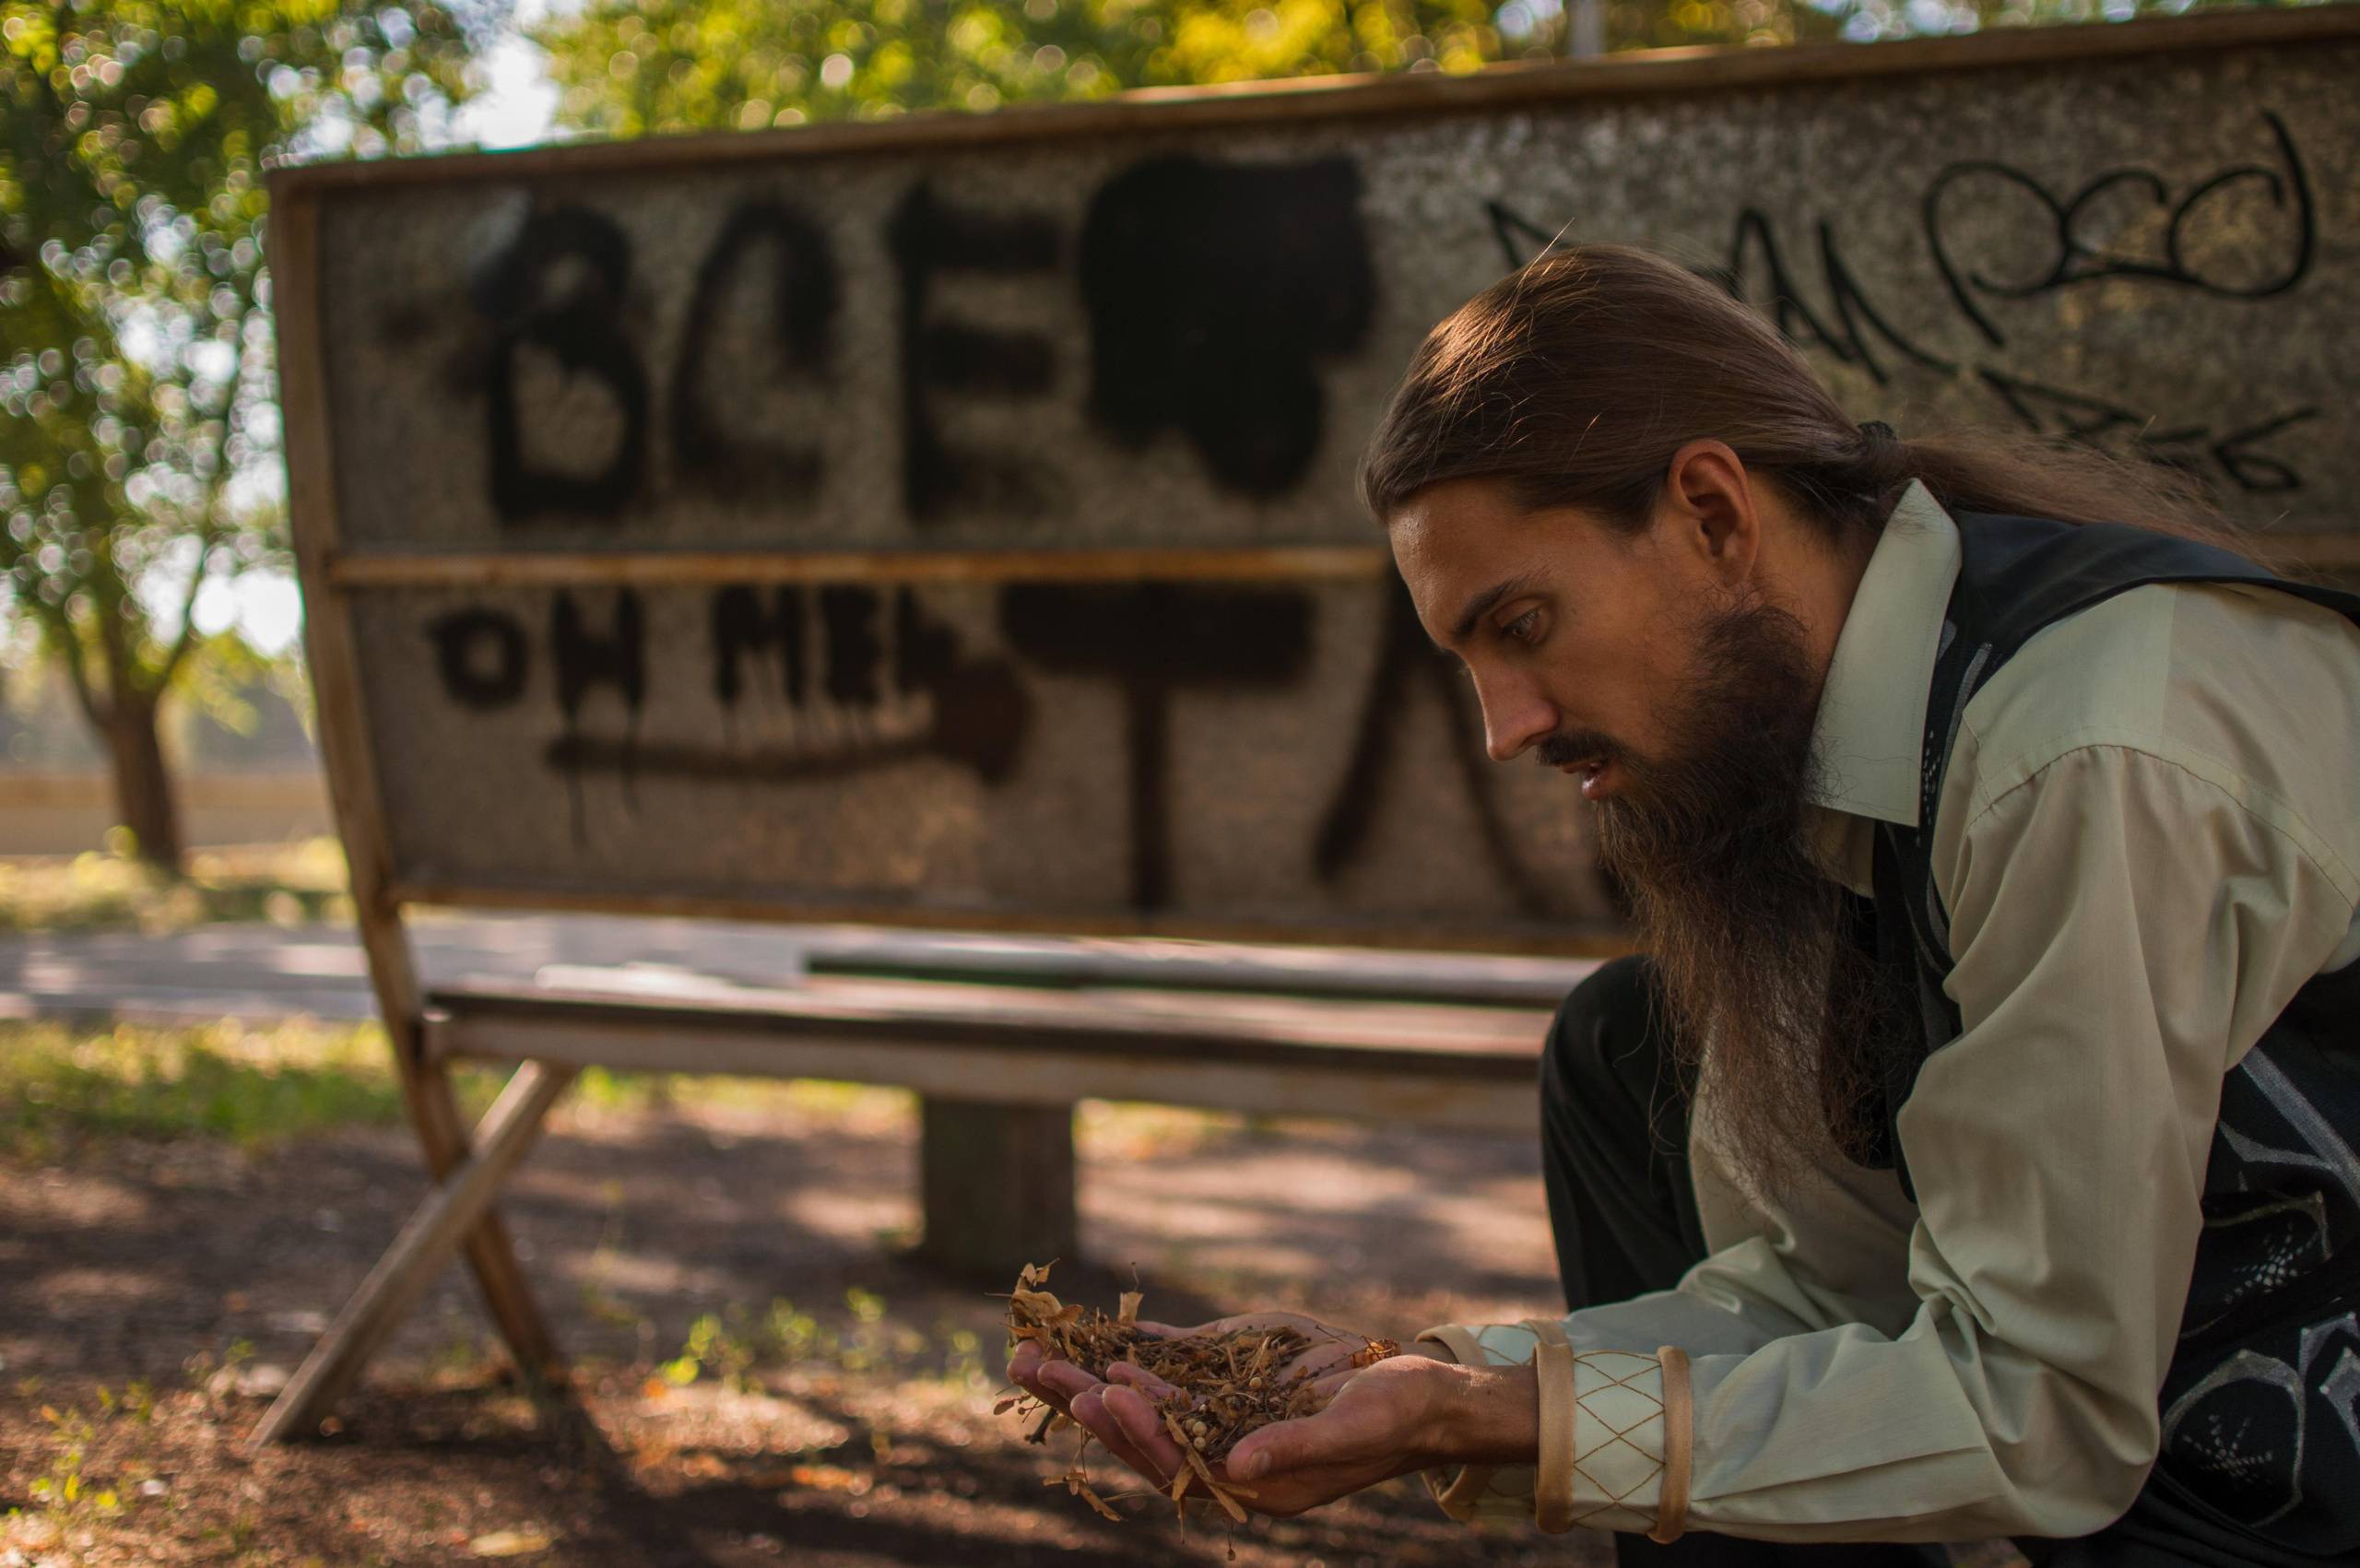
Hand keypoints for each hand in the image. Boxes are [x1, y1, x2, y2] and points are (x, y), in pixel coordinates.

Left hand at [1010, 1312, 1535, 1517]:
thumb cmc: (1395, 1416)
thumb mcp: (1353, 1429)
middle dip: (1084, 1402)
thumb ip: (1296, 1448)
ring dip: (1087, 1376)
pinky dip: (1130, 1348)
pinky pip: (1169, 1364)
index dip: (1136, 1434)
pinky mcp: (1227, 1378)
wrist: (1418, 1390)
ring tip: (1032, 1353)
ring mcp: (1221, 1415)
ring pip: (1140, 1398)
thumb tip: (1240, 1467)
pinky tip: (1088, 1332)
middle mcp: (1223, 1452)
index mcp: (1249, 1482)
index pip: (1175, 1464)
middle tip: (1030, 1369)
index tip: (1101, 1397)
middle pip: (1139, 1432)